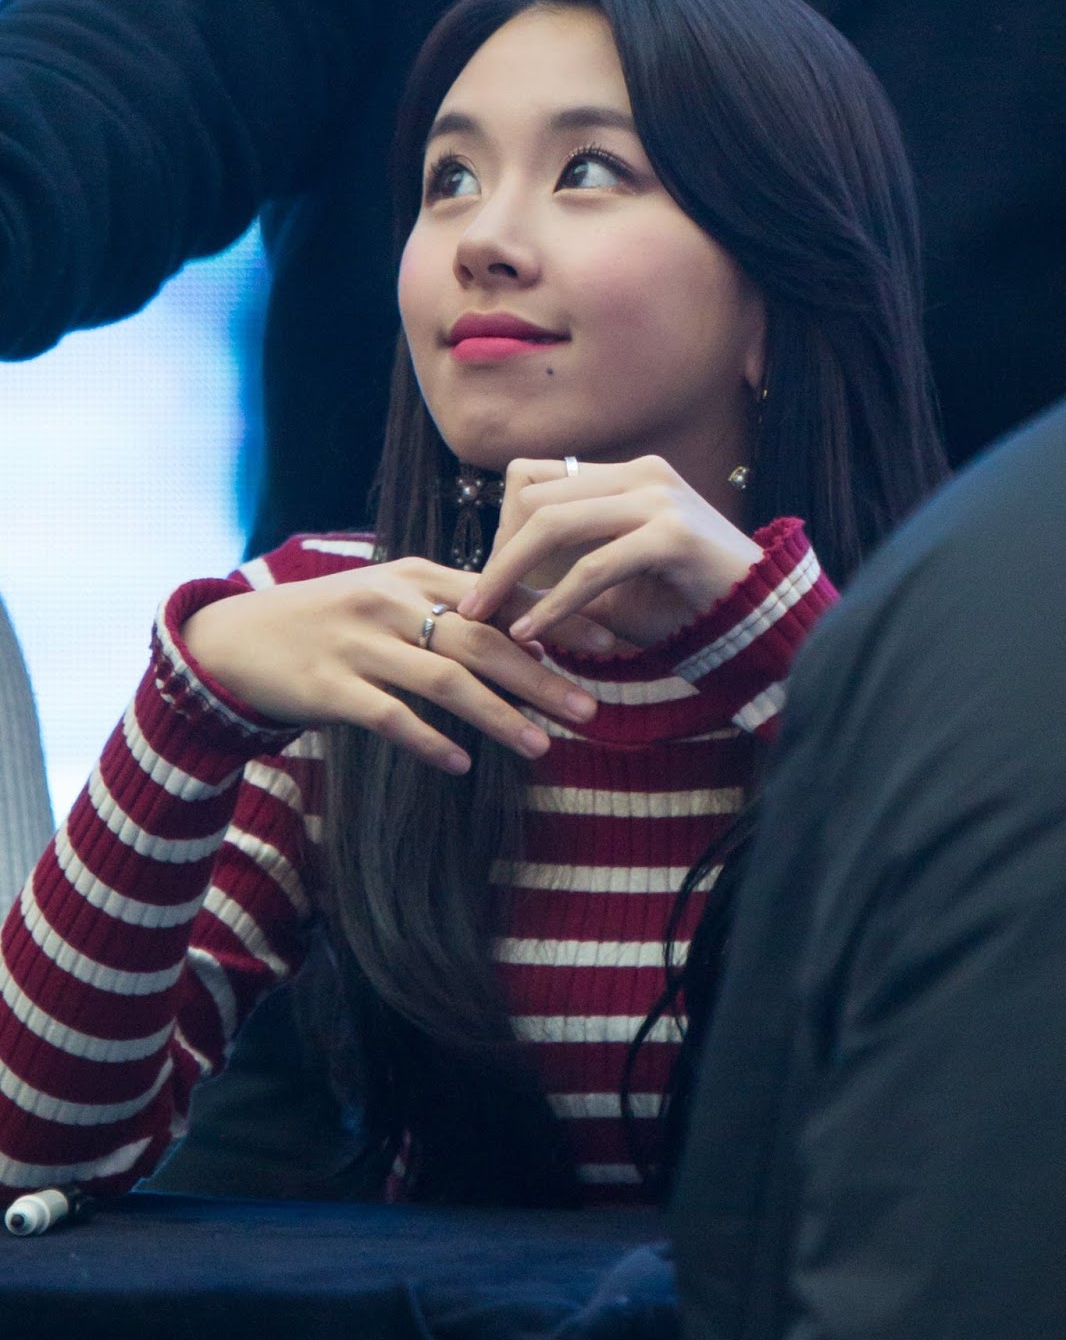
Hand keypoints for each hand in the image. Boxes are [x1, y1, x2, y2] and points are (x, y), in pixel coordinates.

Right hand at [180, 557, 596, 774]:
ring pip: (445, 680)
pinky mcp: (326, 685)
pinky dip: (428, 740)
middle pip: (483, 639)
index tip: (609, 644)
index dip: (557, 618)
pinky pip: (389, 716)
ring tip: (541, 748)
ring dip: (498, 715)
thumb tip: (535, 643)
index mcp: (413, 574)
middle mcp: (389, 601)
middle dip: (542, 676)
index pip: (500, 593)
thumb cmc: (327, 623)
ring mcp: (356, 643)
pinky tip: (461, 765)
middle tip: (590, 709)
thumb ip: (454, 612)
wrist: (233, 640)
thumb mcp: (390, 600)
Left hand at [456, 455, 762, 648]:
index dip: (503, 528)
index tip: (494, 580)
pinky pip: (593, 566)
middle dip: (498, 554)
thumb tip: (494, 589)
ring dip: (510, 575)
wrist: (763, 627)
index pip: (534, 478)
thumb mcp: (612, 585)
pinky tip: (533, 633)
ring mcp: (659, 498)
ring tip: (484, 617)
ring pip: (554, 523)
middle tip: (475, 604)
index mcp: (627, 476)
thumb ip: (563, 573)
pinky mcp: (674, 534)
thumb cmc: (685, 609)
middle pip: (534, 497)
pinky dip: (555, 603)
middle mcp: (642, 474)